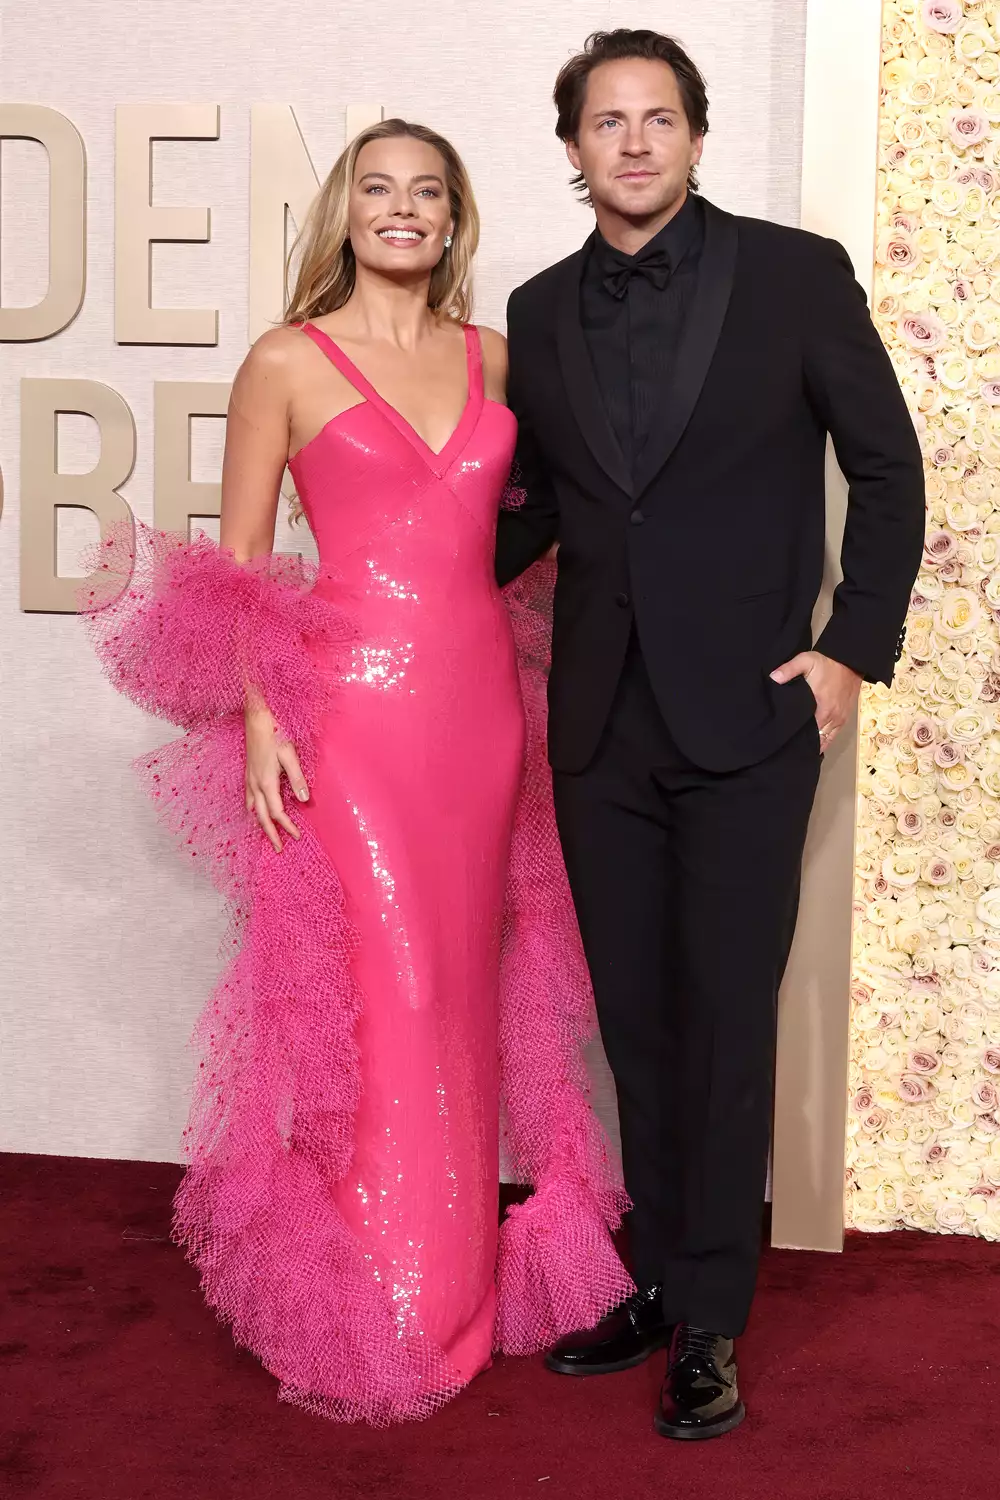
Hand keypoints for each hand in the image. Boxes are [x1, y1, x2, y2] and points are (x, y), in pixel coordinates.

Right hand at [244, 703, 309, 851]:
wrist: (256, 717)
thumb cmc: (275, 732)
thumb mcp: (290, 755)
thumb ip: (297, 778)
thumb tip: (304, 799)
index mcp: (266, 782)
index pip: (277, 812)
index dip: (287, 826)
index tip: (297, 836)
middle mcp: (254, 784)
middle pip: (261, 816)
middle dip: (271, 833)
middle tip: (279, 848)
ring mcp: (248, 779)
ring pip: (252, 809)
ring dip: (260, 823)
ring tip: (268, 834)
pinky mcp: (247, 773)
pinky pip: (248, 799)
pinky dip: (252, 810)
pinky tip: (255, 810)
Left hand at [769, 651, 861, 753]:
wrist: (850, 661)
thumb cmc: (827, 663)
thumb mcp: (805, 661)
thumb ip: (788, 669)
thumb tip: (773, 678)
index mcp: (821, 707)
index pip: (807, 731)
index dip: (796, 738)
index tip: (785, 741)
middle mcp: (832, 717)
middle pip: (816, 739)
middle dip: (803, 743)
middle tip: (789, 747)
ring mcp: (839, 719)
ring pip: (826, 740)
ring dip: (815, 744)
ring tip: (801, 748)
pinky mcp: (844, 717)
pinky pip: (834, 736)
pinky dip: (825, 741)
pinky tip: (816, 744)